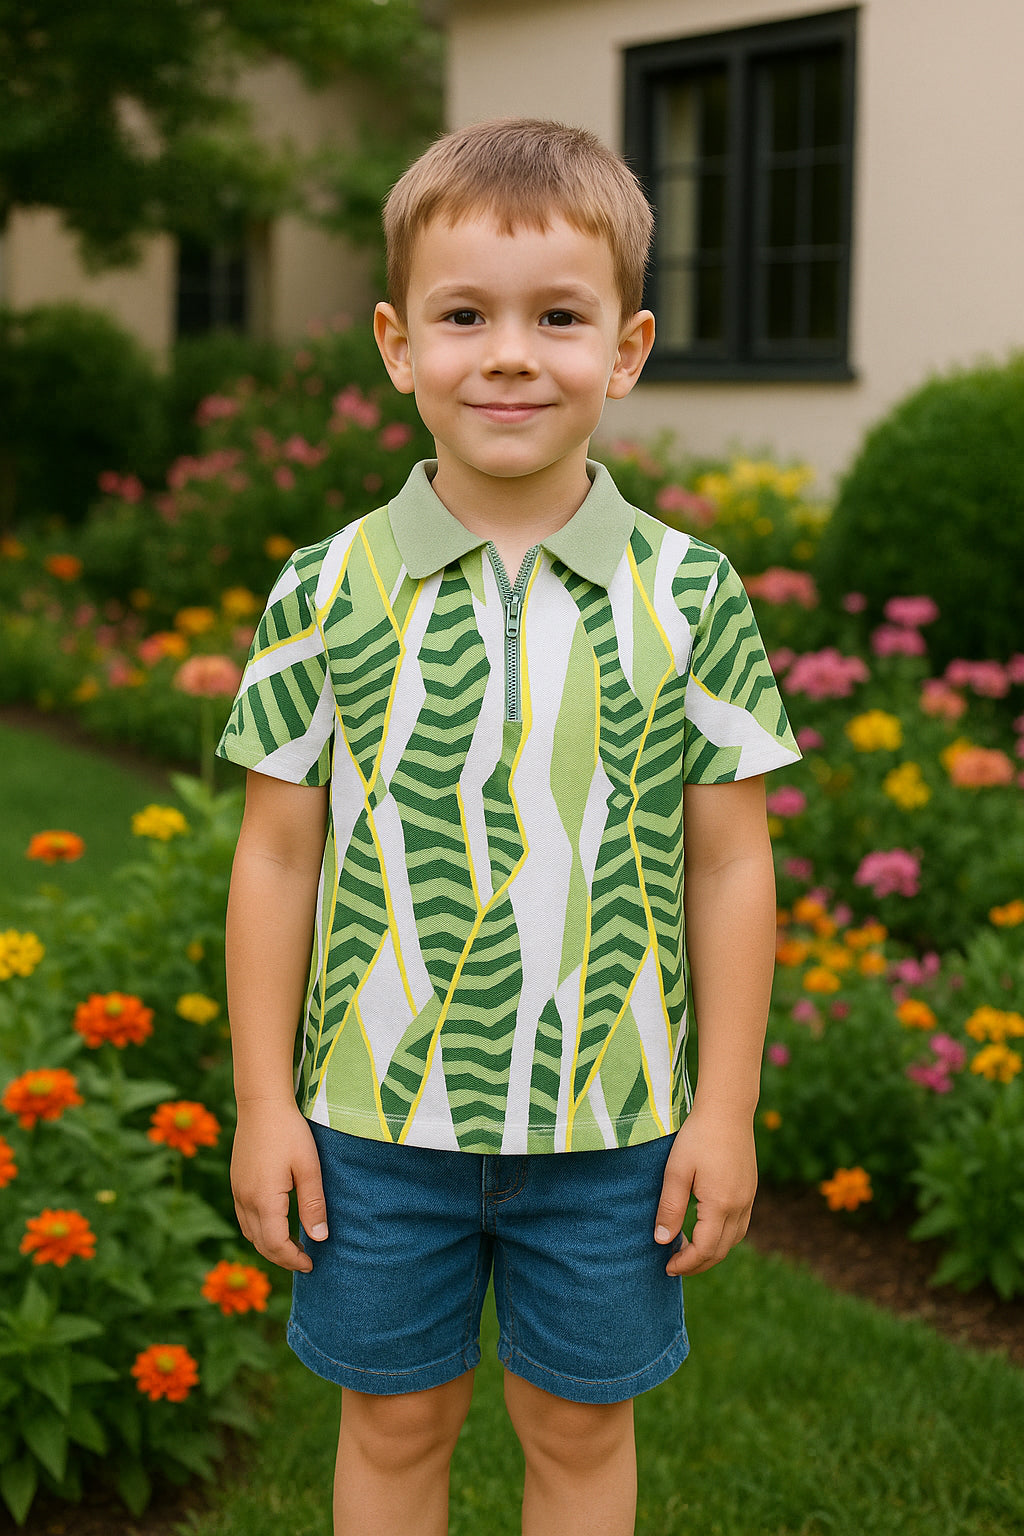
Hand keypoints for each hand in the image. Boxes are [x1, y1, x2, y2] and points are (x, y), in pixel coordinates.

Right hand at [231, 1102, 328, 1272]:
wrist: (261, 1104)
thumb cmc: (289, 1132)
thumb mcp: (309, 1167)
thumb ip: (313, 1204)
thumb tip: (319, 1238)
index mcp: (264, 1199)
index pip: (275, 1245)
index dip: (293, 1259)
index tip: (311, 1264)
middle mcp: (245, 1200)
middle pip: (260, 1244)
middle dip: (282, 1258)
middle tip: (305, 1260)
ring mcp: (237, 1191)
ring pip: (250, 1233)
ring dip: (269, 1246)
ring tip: (293, 1246)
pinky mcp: (236, 1183)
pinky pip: (245, 1218)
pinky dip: (259, 1231)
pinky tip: (276, 1225)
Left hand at [653, 1109, 756, 1276]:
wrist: (728, 1110)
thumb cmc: (698, 1136)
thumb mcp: (676, 1171)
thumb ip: (669, 1208)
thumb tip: (662, 1241)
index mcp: (721, 1204)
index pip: (705, 1249)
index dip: (686, 1263)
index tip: (667, 1267)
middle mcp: (740, 1206)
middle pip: (721, 1250)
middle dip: (698, 1263)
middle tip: (674, 1265)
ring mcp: (749, 1198)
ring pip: (734, 1239)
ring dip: (712, 1252)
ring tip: (688, 1251)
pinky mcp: (750, 1189)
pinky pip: (740, 1225)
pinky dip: (724, 1236)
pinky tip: (706, 1230)